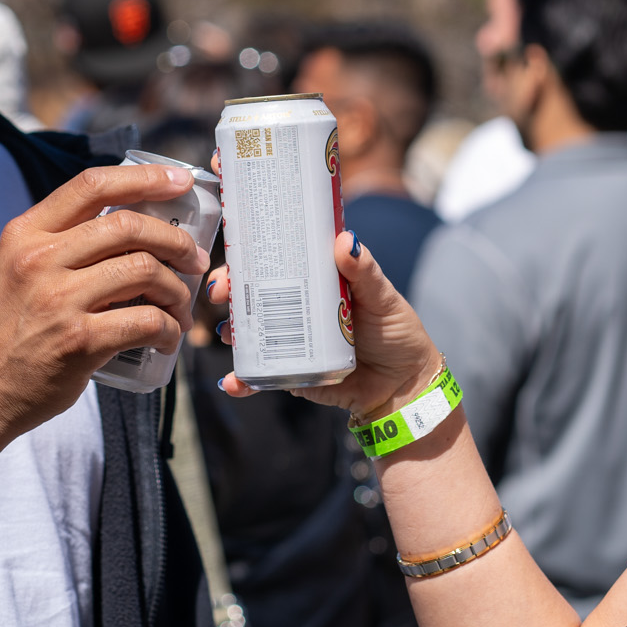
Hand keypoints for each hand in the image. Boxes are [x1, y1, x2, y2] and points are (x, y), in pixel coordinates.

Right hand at [0, 163, 207, 463]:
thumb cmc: (1, 330)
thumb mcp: (12, 267)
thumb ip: (56, 243)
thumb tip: (125, 227)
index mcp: (25, 233)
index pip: (91, 185)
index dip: (144, 178)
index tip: (179, 182)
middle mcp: (39, 259)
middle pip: (128, 226)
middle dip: (174, 240)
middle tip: (193, 258)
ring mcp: (59, 299)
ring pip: (145, 271)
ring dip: (176, 289)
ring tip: (180, 306)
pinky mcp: (79, 341)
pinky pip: (146, 321)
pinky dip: (169, 329)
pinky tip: (168, 337)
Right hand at [207, 231, 442, 422]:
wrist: (405, 387)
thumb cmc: (396, 333)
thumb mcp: (382, 297)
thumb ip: (364, 271)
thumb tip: (345, 240)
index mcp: (315, 281)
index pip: (275, 260)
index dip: (248, 253)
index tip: (233, 251)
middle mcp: (298, 308)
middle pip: (253, 293)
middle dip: (229, 290)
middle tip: (222, 293)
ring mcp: (291, 341)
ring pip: (250, 332)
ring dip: (231, 331)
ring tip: (228, 333)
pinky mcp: (291, 372)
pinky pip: (260, 375)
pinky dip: (243, 380)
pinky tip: (234, 382)